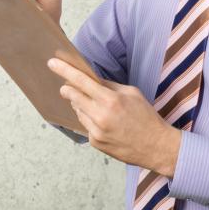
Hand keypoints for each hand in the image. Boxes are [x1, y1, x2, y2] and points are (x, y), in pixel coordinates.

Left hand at [47, 57, 180, 177]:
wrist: (156, 147)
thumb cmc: (146, 117)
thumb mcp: (132, 93)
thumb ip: (109, 86)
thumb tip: (90, 79)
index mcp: (111, 100)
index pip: (81, 81)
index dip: (64, 70)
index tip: (52, 63)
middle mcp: (100, 116)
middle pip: (72, 96)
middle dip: (67, 89)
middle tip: (66, 87)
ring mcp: (96, 131)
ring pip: (77, 111)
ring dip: (81, 106)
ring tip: (98, 108)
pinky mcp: (95, 142)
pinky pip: (85, 125)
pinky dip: (90, 120)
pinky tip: (105, 123)